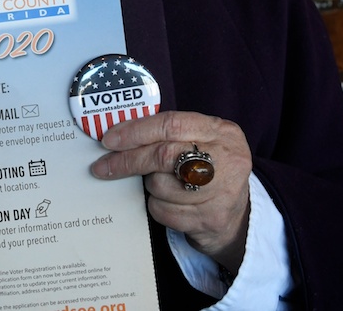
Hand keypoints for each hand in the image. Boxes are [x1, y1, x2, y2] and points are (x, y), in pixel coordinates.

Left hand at [90, 111, 251, 272]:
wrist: (238, 217)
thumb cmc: (211, 170)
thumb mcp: (202, 142)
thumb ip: (170, 134)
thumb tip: (120, 134)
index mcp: (222, 132)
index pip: (171, 124)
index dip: (136, 131)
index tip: (110, 139)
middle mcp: (226, 158)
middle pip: (163, 154)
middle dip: (128, 160)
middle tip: (103, 166)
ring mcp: (221, 191)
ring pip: (160, 185)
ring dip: (149, 186)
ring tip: (161, 184)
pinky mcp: (210, 219)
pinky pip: (164, 211)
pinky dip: (157, 206)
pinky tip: (168, 203)